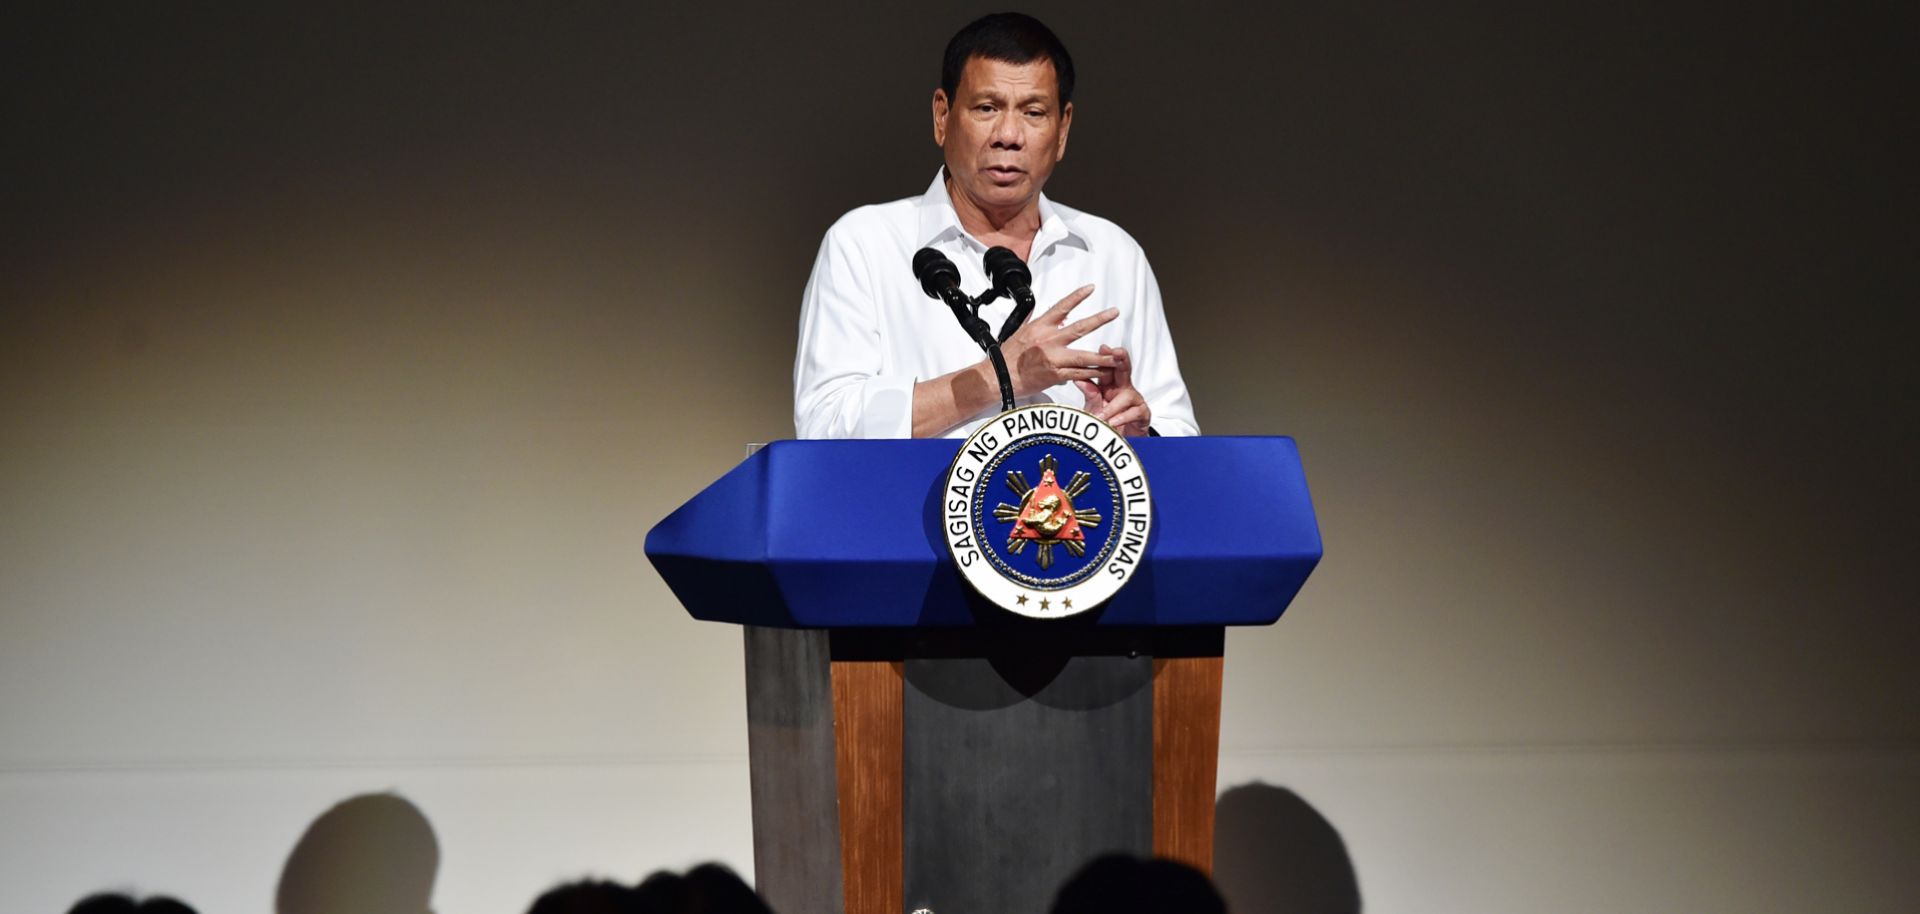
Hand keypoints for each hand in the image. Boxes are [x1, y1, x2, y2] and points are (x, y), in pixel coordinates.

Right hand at [998, 285, 1118, 397]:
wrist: (999, 378)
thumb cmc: (1007, 357)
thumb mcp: (1019, 331)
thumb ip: (1033, 321)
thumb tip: (1038, 311)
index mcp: (1040, 327)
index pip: (1061, 307)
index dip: (1077, 296)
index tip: (1090, 289)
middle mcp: (1048, 340)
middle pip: (1080, 328)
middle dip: (1100, 319)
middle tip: (1114, 312)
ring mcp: (1053, 358)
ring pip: (1085, 355)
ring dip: (1104, 355)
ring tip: (1118, 354)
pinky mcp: (1056, 375)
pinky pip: (1080, 374)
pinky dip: (1093, 374)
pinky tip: (1105, 373)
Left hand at [1075, 345, 1150, 436]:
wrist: (1117, 442)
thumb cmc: (1105, 422)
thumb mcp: (1093, 408)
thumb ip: (1090, 395)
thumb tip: (1078, 380)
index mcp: (1109, 384)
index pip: (1108, 367)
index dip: (1107, 356)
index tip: (1103, 347)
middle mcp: (1123, 388)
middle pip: (1124, 369)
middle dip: (1121, 359)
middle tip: (1117, 352)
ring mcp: (1134, 399)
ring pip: (1126, 396)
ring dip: (1113, 406)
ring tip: (1102, 416)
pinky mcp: (1142, 413)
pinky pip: (1134, 412)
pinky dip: (1122, 417)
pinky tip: (1113, 422)